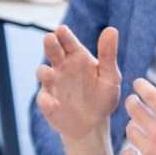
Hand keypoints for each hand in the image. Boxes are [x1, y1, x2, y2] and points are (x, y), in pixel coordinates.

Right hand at [35, 26, 122, 146]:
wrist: (93, 125)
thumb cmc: (103, 96)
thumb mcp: (110, 76)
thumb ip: (108, 54)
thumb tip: (111, 29)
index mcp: (77, 57)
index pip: (68, 41)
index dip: (64, 35)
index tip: (61, 29)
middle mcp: (61, 67)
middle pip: (52, 52)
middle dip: (50, 45)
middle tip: (50, 38)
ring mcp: (52, 84)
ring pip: (43, 73)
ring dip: (45, 72)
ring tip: (50, 74)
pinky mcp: (47, 102)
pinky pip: (44, 100)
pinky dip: (46, 101)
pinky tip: (53, 103)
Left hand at [121, 79, 155, 154]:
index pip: (152, 96)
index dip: (142, 87)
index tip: (138, 84)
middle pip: (135, 110)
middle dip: (132, 103)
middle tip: (132, 102)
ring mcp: (149, 150)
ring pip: (130, 131)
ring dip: (131, 128)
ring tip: (134, 127)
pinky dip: (129, 153)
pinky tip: (133, 153)